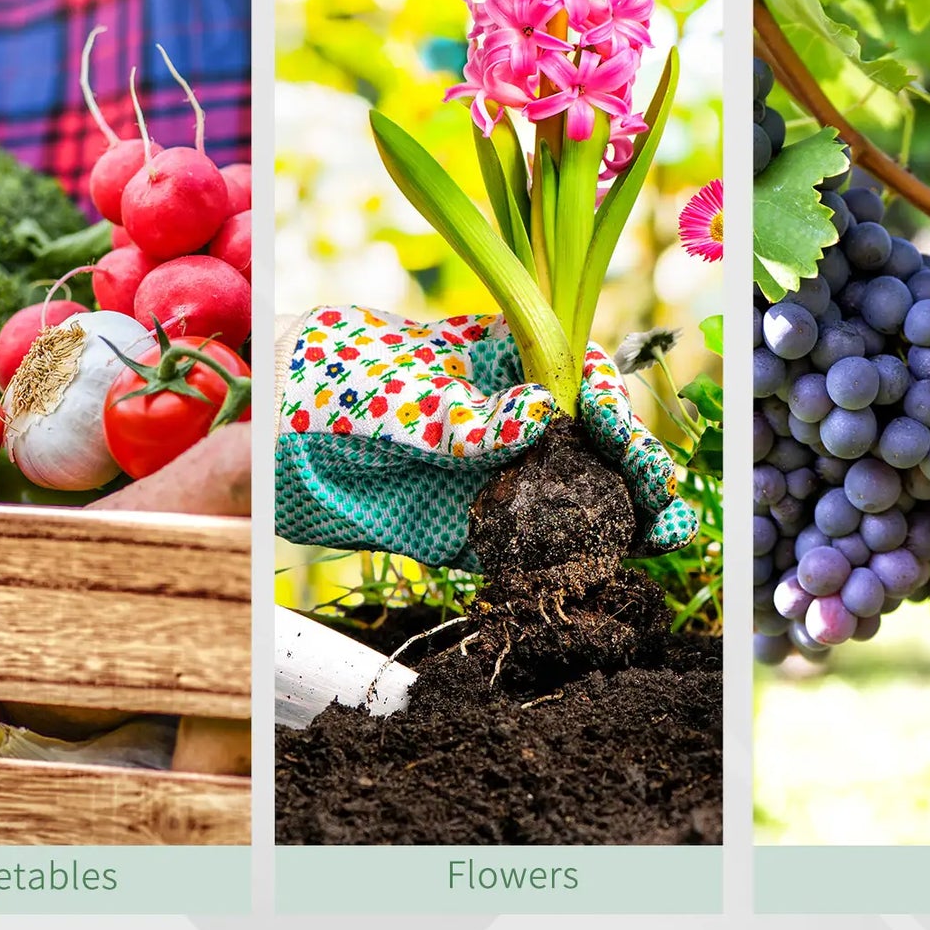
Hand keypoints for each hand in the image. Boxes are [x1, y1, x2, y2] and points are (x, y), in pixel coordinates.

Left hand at [274, 305, 696, 567]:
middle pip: (586, 439)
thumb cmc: (335, 376)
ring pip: (567, 493)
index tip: (615, 422)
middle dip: (630, 463)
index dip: (604, 398)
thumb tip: (541, 413)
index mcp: (499, 362)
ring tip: (660, 535)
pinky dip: (560, 555)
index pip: (573, 375)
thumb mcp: (397, 387)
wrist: (268, 429)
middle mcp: (505, 418)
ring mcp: (487, 473)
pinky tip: (593, 566)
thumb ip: (465, 411)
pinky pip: (522, 542)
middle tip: (661, 496)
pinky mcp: (463, 526)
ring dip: (615, 513)